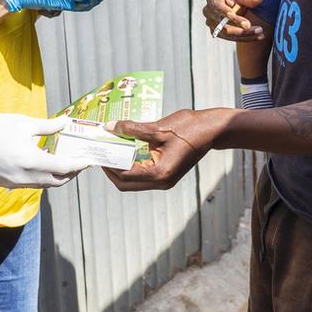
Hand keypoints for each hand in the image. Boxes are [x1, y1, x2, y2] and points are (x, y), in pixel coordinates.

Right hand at [0, 114, 92, 187]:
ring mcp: (16, 184)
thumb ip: (47, 126)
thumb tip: (65, 122)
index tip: (89, 159)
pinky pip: (32, 184)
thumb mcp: (21, 123)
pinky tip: (44, 163)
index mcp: (33, 162)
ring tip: (65, 161)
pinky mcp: (7, 184)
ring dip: (58, 175)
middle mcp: (27, 177)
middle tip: (80, 161)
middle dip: (72, 173)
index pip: (65, 167)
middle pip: (58, 181)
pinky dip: (43, 176)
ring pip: (45, 184)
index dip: (80, 164)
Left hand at [101, 108, 235, 191]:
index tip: (99, 151)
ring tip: (111, 152)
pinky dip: (132, 166)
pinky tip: (126, 151)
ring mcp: (165, 180)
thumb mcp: (158, 127)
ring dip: (121, 169)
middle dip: (111, 171)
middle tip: (102, 154)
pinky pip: (144, 176)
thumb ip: (132, 129)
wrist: (212, 130)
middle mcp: (162, 182)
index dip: (108, 164)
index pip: (124, 175)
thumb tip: (111, 127)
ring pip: (134, 182)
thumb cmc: (189, 128)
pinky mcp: (167, 175)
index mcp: (159, 173)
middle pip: (127, 184)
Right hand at [203, 0, 264, 42]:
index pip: (218, 8)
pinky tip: (259, 36)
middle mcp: (208, 12)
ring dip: (245, 35)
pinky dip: (245, 38)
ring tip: (260, 33)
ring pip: (228, 34)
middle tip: (258, 29)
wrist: (232, 3)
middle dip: (241, 29)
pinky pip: (231, 38)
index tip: (243, 22)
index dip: (229, 14)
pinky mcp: (217, 32)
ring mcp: (211, 24)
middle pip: (223, 25)